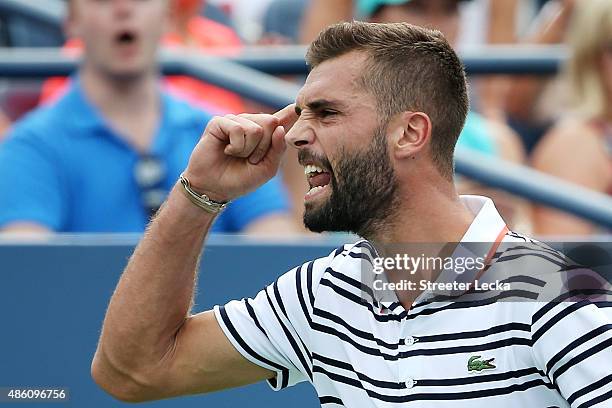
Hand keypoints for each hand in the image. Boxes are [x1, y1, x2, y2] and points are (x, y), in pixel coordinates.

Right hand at [183, 104, 297, 201]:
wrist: (214, 188)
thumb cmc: (239, 179)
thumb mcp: (266, 170)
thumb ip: (277, 150)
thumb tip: (279, 127)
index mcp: (264, 135)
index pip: (281, 119)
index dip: (290, 111)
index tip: (300, 103)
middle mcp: (250, 124)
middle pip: (271, 122)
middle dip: (263, 146)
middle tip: (250, 158)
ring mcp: (235, 121)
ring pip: (255, 128)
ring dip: (248, 149)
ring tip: (237, 155)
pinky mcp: (219, 122)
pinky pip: (238, 128)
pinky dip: (236, 145)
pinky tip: (227, 150)